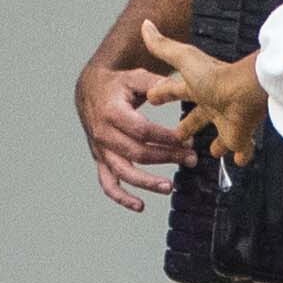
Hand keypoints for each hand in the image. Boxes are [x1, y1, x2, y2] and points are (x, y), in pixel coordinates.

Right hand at [80, 54, 188, 209]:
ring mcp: (101, 150)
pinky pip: (109, 184)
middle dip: (167, 157)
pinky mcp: (101, 160)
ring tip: (169, 187)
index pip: (142, 131)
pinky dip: (122, 198)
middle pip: (137, 153)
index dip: (166, 138)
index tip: (187, 139)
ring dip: (147, 182)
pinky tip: (140, 206)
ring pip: (124, 172)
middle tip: (191, 159)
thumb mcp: (135, 77)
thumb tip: (181, 89)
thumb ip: (156, 84)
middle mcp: (103, 134)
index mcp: (112, 113)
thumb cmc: (117, 84)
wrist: (91, 90)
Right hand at [138, 30, 267, 167]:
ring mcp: (227, 121)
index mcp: (199, 86)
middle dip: (187, 126)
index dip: (163, 93)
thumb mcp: (184, 60)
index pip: (176, 90)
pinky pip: (242, 147)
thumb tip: (146, 26)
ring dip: (215, 142)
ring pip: (219, 134)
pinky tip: (238, 160)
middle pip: (198, 117)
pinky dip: (241, 154)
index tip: (153, 98)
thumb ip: (164, 46)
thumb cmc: (217, 77)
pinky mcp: (238, 136)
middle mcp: (213, 104)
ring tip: (207, 151)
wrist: (245, 92)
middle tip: (177, 134)